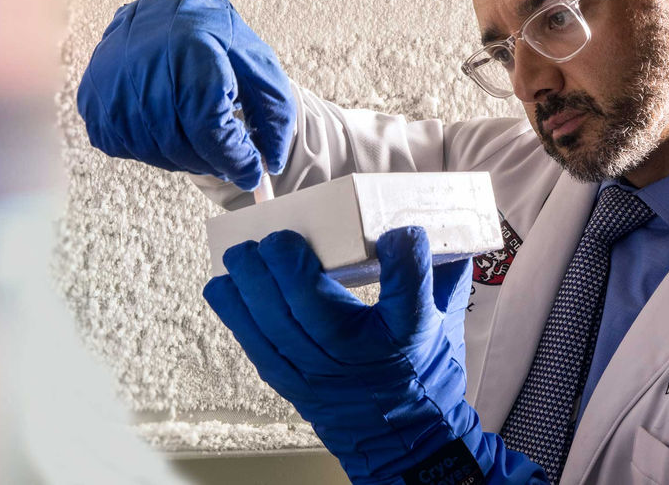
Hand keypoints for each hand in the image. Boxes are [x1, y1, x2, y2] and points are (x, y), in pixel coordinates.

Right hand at [76, 0, 294, 190]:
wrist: (167, 14)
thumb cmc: (216, 40)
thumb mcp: (257, 65)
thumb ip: (273, 114)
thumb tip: (269, 164)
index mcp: (191, 48)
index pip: (208, 126)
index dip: (232, 158)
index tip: (251, 172)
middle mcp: (144, 61)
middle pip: (177, 144)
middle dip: (210, 162)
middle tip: (227, 161)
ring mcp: (111, 79)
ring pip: (149, 150)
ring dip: (181, 159)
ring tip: (200, 143)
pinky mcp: (92, 94)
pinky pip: (120, 145)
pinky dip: (149, 149)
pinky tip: (168, 129)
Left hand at [203, 227, 546, 484]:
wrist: (407, 444)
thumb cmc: (422, 376)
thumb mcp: (442, 322)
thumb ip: (435, 273)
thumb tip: (418, 225)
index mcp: (406, 337)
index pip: (408, 289)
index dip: (403, 254)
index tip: (400, 233)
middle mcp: (359, 357)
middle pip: (312, 303)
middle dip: (284, 261)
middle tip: (278, 236)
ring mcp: (319, 373)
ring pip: (272, 322)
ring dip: (250, 281)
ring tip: (244, 253)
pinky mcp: (292, 383)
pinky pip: (253, 343)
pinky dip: (234, 310)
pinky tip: (226, 284)